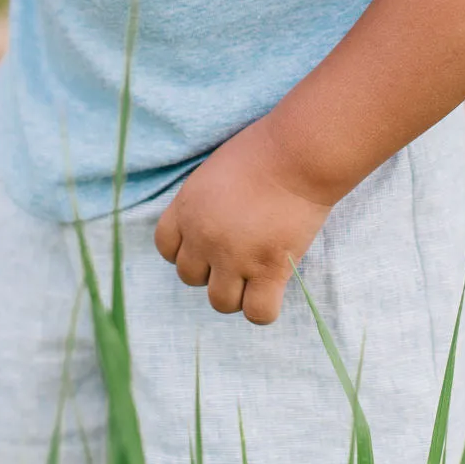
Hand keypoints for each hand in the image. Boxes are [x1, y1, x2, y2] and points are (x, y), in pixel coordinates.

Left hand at [154, 115, 333, 324]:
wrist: (298, 153)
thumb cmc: (262, 150)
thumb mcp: (214, 171)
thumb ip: (204, 203)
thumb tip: (210, 227)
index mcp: (187, 208)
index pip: (166, 248)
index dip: (187, 250)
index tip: (207, 245)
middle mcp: (203, 237)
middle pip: (190, 277)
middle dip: (211, 270)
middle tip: (238, 254)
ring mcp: (234, 257)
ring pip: (221, 302)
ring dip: (236, 292)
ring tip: (256, 274)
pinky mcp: (268, 270)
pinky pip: (257, 313)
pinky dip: (264, 308)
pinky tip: (274, 289)